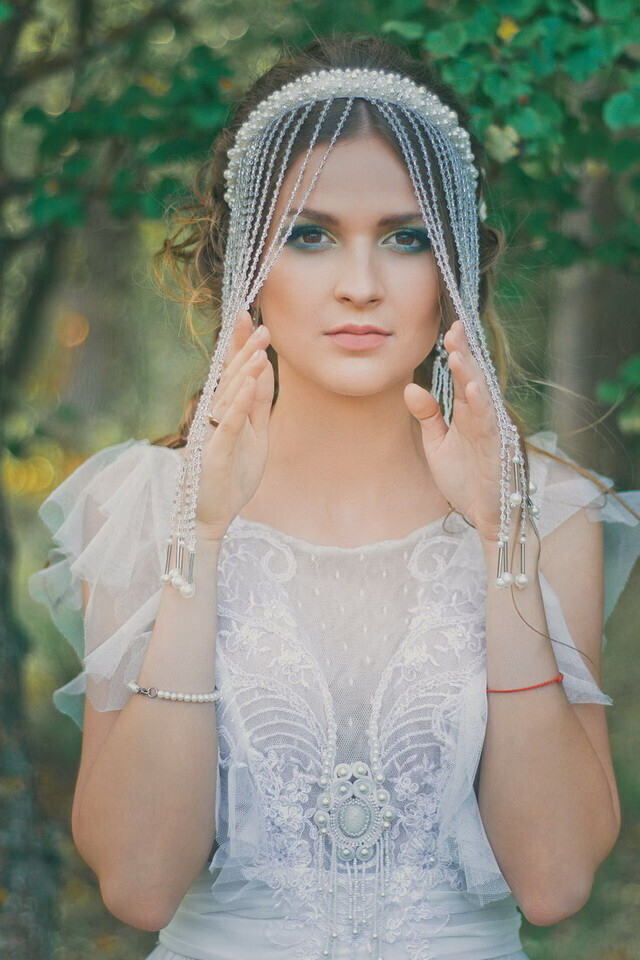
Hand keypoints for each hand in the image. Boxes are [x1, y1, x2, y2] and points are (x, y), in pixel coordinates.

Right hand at [194, 310, 273, 539]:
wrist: (210, 515)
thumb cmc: (231, 476)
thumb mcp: (254, 435)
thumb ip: (257, 404)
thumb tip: (264, 370)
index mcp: (224, 412)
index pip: (233, 372)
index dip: (240, 346)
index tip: (250, 317)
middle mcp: (214, 417)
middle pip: (230, 377)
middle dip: (245, 350)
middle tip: (260, 325)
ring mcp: (212, 434)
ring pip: (229, 396)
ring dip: (244, 371)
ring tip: (259, 348)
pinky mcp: (215, 453)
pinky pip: (227, 424)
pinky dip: (237, 403)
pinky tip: (246, 384)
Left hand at [404, 319, 503, 543]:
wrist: (482, 517)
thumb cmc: (464, 480)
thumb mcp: (437, 445)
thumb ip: (427, 416)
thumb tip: (410, 387)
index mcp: (468, 414)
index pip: (463, 376)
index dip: (457, 352)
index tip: (448, 328)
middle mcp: (482, 417)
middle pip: (474, 377)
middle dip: (465, 352)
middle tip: (454, 327)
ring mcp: (492, 431)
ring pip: (482, 395)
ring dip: (470, 373)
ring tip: (457, 351)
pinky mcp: (497, 448)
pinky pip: (489, 422)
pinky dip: (481, 403)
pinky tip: (471, 387)